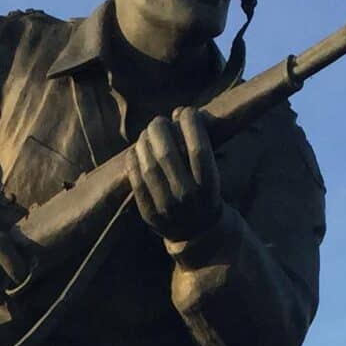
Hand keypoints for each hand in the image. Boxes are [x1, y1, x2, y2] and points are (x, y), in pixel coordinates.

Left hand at [129, 108, 221, 245]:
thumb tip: (177, 112)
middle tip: (158, 122)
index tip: (186, 111)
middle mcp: (188, 197)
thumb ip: (199, 144)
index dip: (190, 123)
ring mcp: (167, 207)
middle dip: (160, 130)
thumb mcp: (212, 172)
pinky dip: (133, 161)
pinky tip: (136, 151)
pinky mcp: (150, 214)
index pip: (198, 148)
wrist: (199, 234)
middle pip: (167, 154)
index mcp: (209, 186)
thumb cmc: (206, 193)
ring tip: (146, 134)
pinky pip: (136, 182)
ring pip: (149, 165)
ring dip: (144, 142)